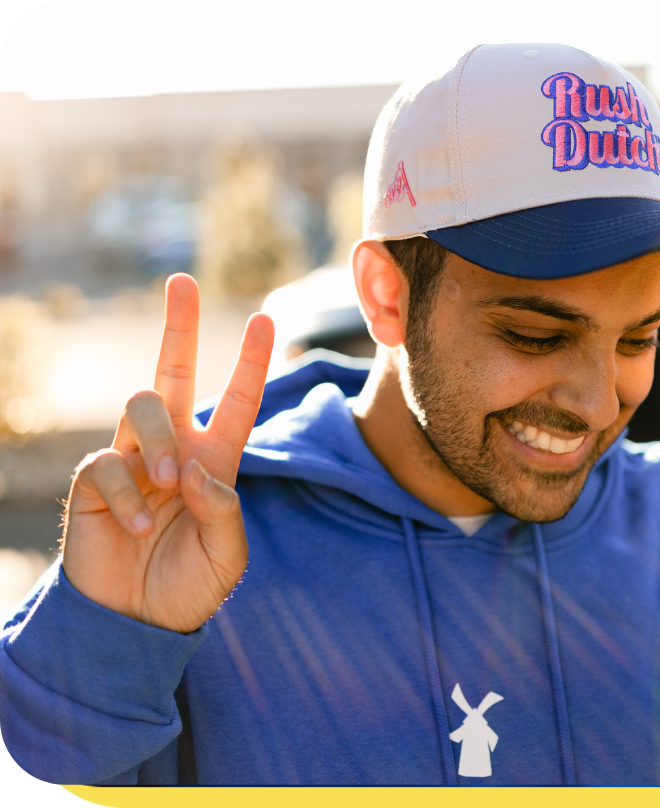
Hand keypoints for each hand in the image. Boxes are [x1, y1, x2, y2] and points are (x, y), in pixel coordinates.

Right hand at [61, 275, 273, 633]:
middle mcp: (174, 450)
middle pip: (174, 373)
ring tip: (168, 485)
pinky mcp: (94, 482)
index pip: (236, 402)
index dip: (250, 362)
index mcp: (214, 461)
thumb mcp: (227, 554)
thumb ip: (223, 510)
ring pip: (141, 406)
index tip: (265, 318)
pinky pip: (106, 462)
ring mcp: (132, 461)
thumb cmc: (189, 586)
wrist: (137, 623)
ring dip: (159, 441)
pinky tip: (140, 525)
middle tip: (183, 282)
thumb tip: (194, 468)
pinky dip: (126, 491)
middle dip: (179, 327)